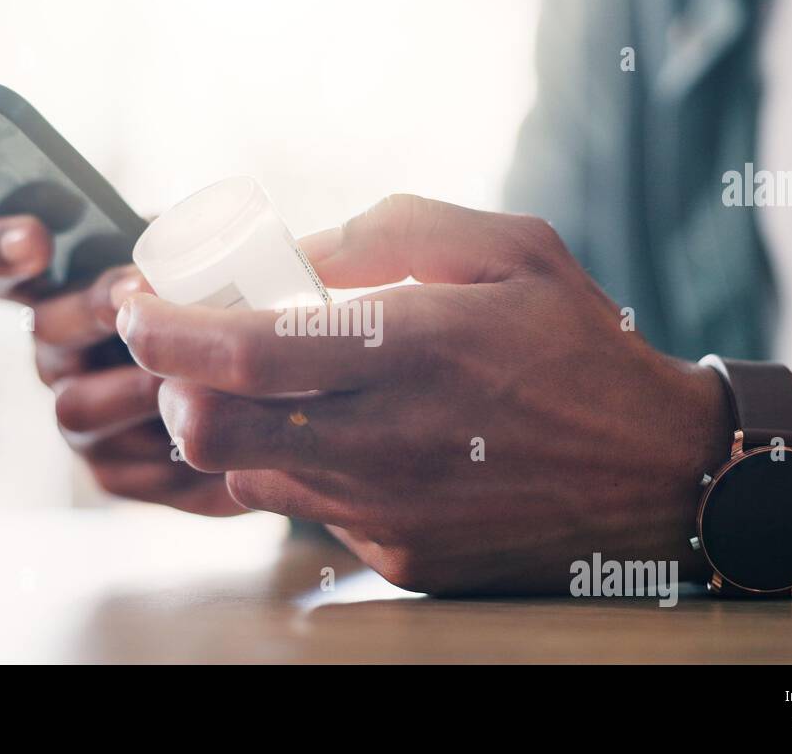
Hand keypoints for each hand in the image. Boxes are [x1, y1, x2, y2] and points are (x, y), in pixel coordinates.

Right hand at [0, 216, 240, 515]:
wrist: (265, 398)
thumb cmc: (220, 310)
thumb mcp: (198, 262)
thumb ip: (173, 245)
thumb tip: (171, 239)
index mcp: (61, 293)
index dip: (0, 253)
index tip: (33, 238)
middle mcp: (57, 355)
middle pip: (46, 331)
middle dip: (93, 309)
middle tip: (135, 295)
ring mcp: (80, 417)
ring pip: (77, 407)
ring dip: (130, 388)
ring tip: (182, 375)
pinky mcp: (113, 473)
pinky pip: (124, 470)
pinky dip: (168, 449)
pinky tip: (213, 435)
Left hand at [115, 195, 730, 592]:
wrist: (656, 474)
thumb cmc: (580, 348)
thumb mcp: (510, 249)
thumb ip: (391, 233)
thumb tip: (294, 253)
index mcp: (412, 352)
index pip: (240, 353)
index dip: (163, 332)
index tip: (135, 308)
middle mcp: (387, 442)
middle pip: (211, 431)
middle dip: (171, 385)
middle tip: (186, 352)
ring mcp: (388, 512)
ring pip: (249, 474)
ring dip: (234, 425)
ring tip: (280, 387)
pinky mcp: (399, 558)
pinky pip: (311, 510)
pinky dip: (303, 465)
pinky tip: (353, 436)